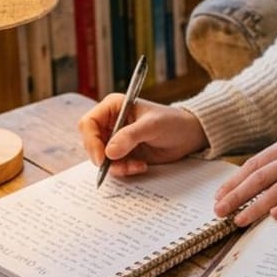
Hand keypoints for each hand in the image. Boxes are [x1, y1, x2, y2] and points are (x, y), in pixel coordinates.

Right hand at [78, 96, 207, 179]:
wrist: (188, 136)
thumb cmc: (172, 122)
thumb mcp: (152, 126)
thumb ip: (130, 136)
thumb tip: (109, 152)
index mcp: (113, 106)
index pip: (89, 123)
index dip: (91, 140)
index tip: (102, 157)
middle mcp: (110, 122)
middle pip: (90, 143)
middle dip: (103, 158)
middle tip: (120, 166)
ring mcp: (115, 139)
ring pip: (101, 158)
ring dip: (117, 166)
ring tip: (137, 165)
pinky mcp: (123, 154)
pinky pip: (113, 166)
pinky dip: (124, 169)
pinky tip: (140, 165)